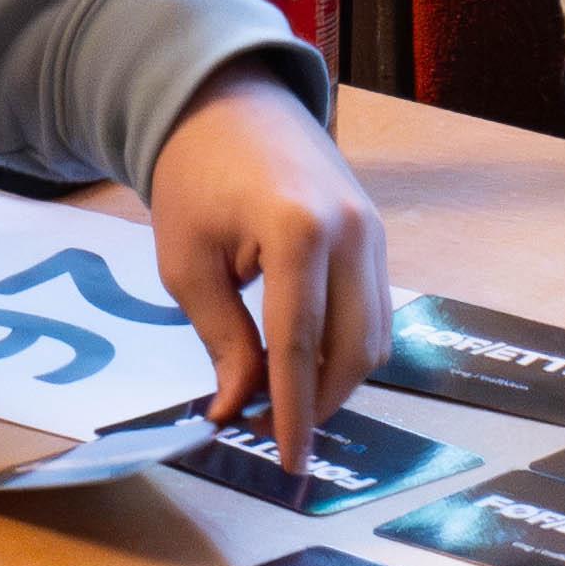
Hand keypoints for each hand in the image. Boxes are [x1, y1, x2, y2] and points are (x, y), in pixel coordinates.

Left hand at [142, 59, 390, 478]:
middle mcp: (351, 233)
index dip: (294, 411)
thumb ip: (222, 339)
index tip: (285, 460)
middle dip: (317, 402)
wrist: (228, 105)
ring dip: (334, 380)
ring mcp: (373, 233)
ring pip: (373, 338)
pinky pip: (374, 312)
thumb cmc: (195, 179)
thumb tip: (240, 407)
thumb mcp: (188, 263)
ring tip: (281, 397)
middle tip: (268, 428)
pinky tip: (303, 362)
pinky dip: (344, 348)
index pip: (301, 345)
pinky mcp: (377, 236)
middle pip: (352, 351)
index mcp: (298, 231)